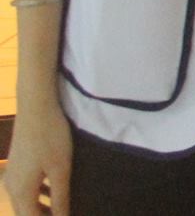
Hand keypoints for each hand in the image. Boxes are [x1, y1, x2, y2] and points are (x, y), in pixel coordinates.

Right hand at [4, 98, 72, 215]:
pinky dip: (40, 195)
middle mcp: (12, 187)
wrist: (36, 107)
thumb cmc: (51, 138)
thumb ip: (60, 198)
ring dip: (41, 209)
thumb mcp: (60, 169)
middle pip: (25, 214)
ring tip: (62, 210)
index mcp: (21, 192)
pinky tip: (56, 191)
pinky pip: (26, 189)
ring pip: (26, 202)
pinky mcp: (17, 165)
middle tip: (65, 215)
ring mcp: (12, 175)